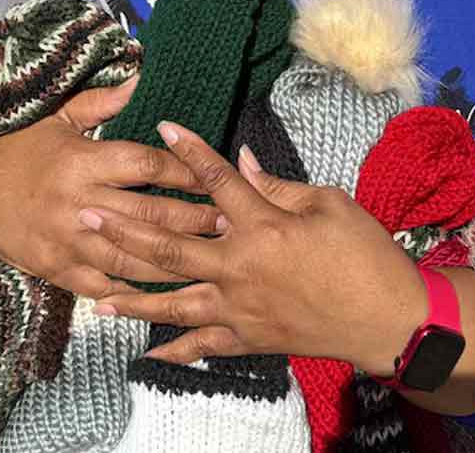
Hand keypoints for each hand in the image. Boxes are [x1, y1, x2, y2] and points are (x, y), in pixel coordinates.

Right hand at [0, 79, 227, 298]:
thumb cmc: (19, 154)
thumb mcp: (55, 119)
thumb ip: (99, 103)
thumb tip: (139, 78)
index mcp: (80, 162)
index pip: (143, 166)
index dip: (183, 169)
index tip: (213, 173)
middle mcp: (78, 204)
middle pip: (149, 214)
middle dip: (194, 218)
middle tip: (228, 219)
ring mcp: (70, 242)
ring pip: (136, 256)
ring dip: (178, 258)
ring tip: (212, 254)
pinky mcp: (62, 271)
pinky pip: (109, 285)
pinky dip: (140, 290)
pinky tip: (170, 289)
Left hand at [79, 121, 426, 373]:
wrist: (389, 319)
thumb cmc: (366, 254)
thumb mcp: (329, 205)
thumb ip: (278, 186)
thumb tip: (241, 161)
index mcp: (263, 226)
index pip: (216, 180)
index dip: (189, 150)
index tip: (163, 126)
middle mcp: (240, 267)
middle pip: (169, 245)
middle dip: (123, 228)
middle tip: (85, 213)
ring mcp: (240, 308)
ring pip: (173, 301)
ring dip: (131, 296)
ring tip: (94, 293)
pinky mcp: (249, 338)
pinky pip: (204, 345)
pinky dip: (175, 349)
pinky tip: (148, 350)